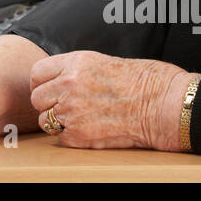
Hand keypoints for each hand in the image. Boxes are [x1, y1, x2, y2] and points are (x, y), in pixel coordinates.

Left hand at [29, 51, 193, 150]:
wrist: (163, 104)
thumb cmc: (144, 81)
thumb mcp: (103, 62)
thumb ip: (76, 70)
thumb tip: (59, 79)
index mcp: (75, 62)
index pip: (37, 73)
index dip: (42, 83)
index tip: (49, 89)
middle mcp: (69, 84)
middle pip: (37, 98)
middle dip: (48, 103)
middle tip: (64, 107)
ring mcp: (72, 111)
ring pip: (45, 120)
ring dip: (57, 122)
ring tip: (79, 119)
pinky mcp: (80, 135)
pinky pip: (60, 138)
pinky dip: (71, 137)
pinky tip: (88, 130)